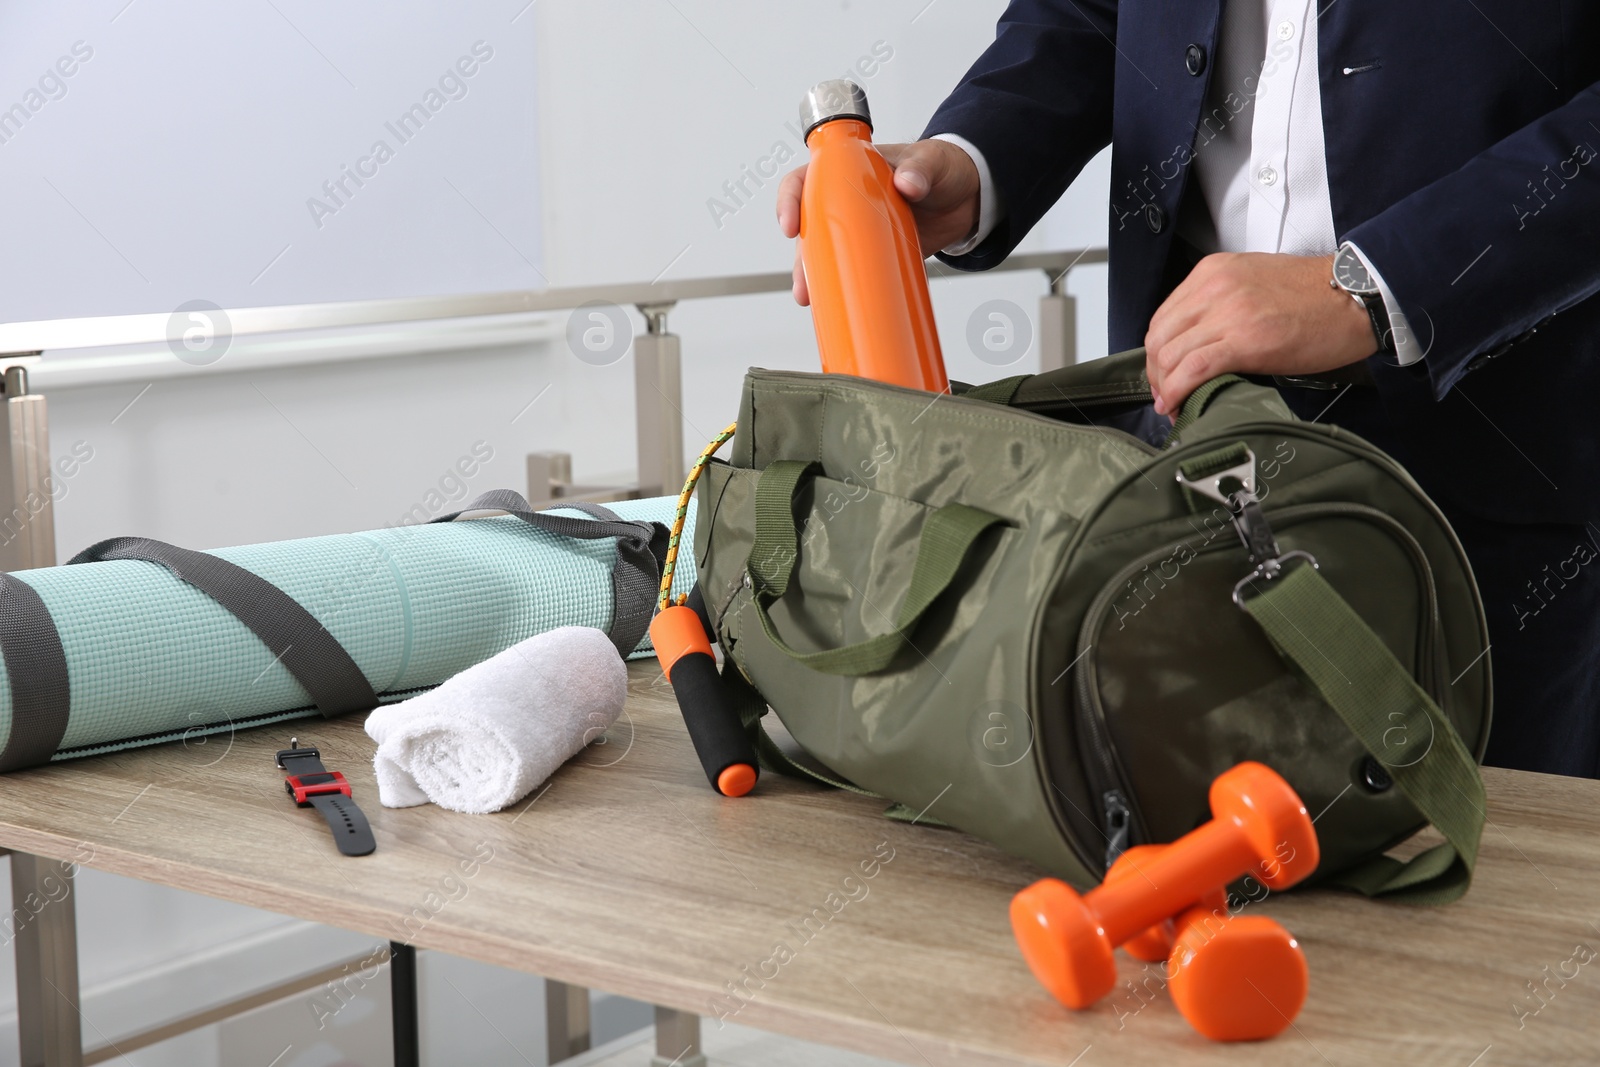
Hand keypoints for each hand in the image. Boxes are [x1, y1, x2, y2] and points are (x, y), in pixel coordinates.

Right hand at [776, 138, 981, 304]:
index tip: (790, 226)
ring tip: (809, 299)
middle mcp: (847, 200)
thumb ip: (921, 168)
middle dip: (800, 256)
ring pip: (826, 252)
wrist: (969, 195)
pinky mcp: (877, 253)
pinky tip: (835, 304)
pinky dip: (843, 287)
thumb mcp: (933, 160)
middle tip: (802, 281)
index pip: (807, 180)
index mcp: (850, 169)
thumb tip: (906, 184)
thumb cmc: (944, 167)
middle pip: (809, 226)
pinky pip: (852, 270)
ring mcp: (861, 229)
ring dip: (813, 276)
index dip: (790, 200)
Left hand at [1144, 253, 1378, 415]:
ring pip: (1170, 355)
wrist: (1358, 296)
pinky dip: (1177, 392)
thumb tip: (1197, 343)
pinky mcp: (1244, 340)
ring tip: (1174, 406)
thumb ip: (1220, 306)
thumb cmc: (1315, 296)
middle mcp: (1213, 288)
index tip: (1163, 374)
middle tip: (1165, 396)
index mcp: (1212, 272)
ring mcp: (1227, 312)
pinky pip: (1192, 370)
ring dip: (1165, 388)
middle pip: (1159, 338)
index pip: (1164, 317)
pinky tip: (1178, 406)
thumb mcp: (1254, 285)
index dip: (1157, 352)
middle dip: (1156, 374)